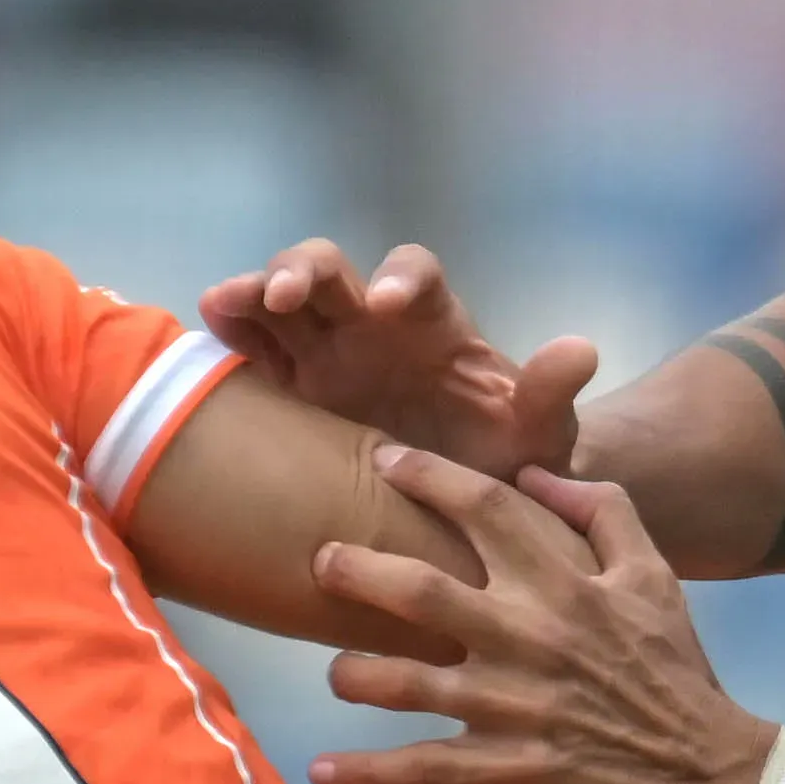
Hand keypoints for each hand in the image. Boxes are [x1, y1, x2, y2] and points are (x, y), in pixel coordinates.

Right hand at [197, 238, 598, 477]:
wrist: (464, 513)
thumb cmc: (504, 462)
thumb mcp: (537, 437)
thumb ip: (549, 396)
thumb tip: (580, 351)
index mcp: (430, 324)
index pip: (414, 276)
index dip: (398, 278)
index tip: (387, 304)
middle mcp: (370, 324)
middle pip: (332, 270)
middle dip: (306, 271)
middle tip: (286, 294)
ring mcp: (323, 350)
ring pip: (279, 297)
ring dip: (253, 291)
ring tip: (225, 303)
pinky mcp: (287, 384)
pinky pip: (250, 345)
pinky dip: (227, 330)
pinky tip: (204, 335)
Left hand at [311, 450, 777, 783]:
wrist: (709, 777)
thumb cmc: (675, 674)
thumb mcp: (655, 577)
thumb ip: (603, 512)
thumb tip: (538, 474)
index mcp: (563, 584)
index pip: (485, 508)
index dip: (428, 475)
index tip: (383, 457)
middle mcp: (527, 637)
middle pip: (419, 589)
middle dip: (357, 570)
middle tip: (320, 560)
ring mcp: (512, 708)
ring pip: (407, 684)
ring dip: (355, 675)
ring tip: (334, 672)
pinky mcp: (508, 770)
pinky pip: (423, 769)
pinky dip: (368, 773)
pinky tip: (322, 770)